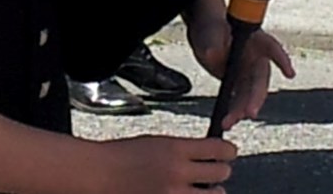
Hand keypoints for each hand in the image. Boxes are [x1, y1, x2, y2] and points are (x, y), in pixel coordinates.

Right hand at [98, 134, 236, 192]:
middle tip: (219, 170)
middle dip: (222, 171)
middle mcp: (178, 172)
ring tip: (208, 188)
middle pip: (221, 173)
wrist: (101, 174)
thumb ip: (181, 150)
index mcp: (174, 149)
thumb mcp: (156, 143)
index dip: (228, 150)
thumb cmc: (124, 155)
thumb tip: (206, 155)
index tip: (230, 151)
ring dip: (214, 191)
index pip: (216, 149)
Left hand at [188, 15, 294, 129]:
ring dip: (241, 110)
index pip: (272, 48)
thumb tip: (212, 54)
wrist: (204, 34)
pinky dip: (233, 111)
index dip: (282, 60)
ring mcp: (249, 73)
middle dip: (256, 98)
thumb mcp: (209, 31)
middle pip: (259, 81)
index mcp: (256, 40)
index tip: (289, 73)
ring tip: (229, 121)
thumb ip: (212, 42)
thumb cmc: (211, 26)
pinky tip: (225, 122)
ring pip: (249, 95)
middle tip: (250, 112)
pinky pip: (239, 100)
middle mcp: (257, 59)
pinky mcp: (239, 85)